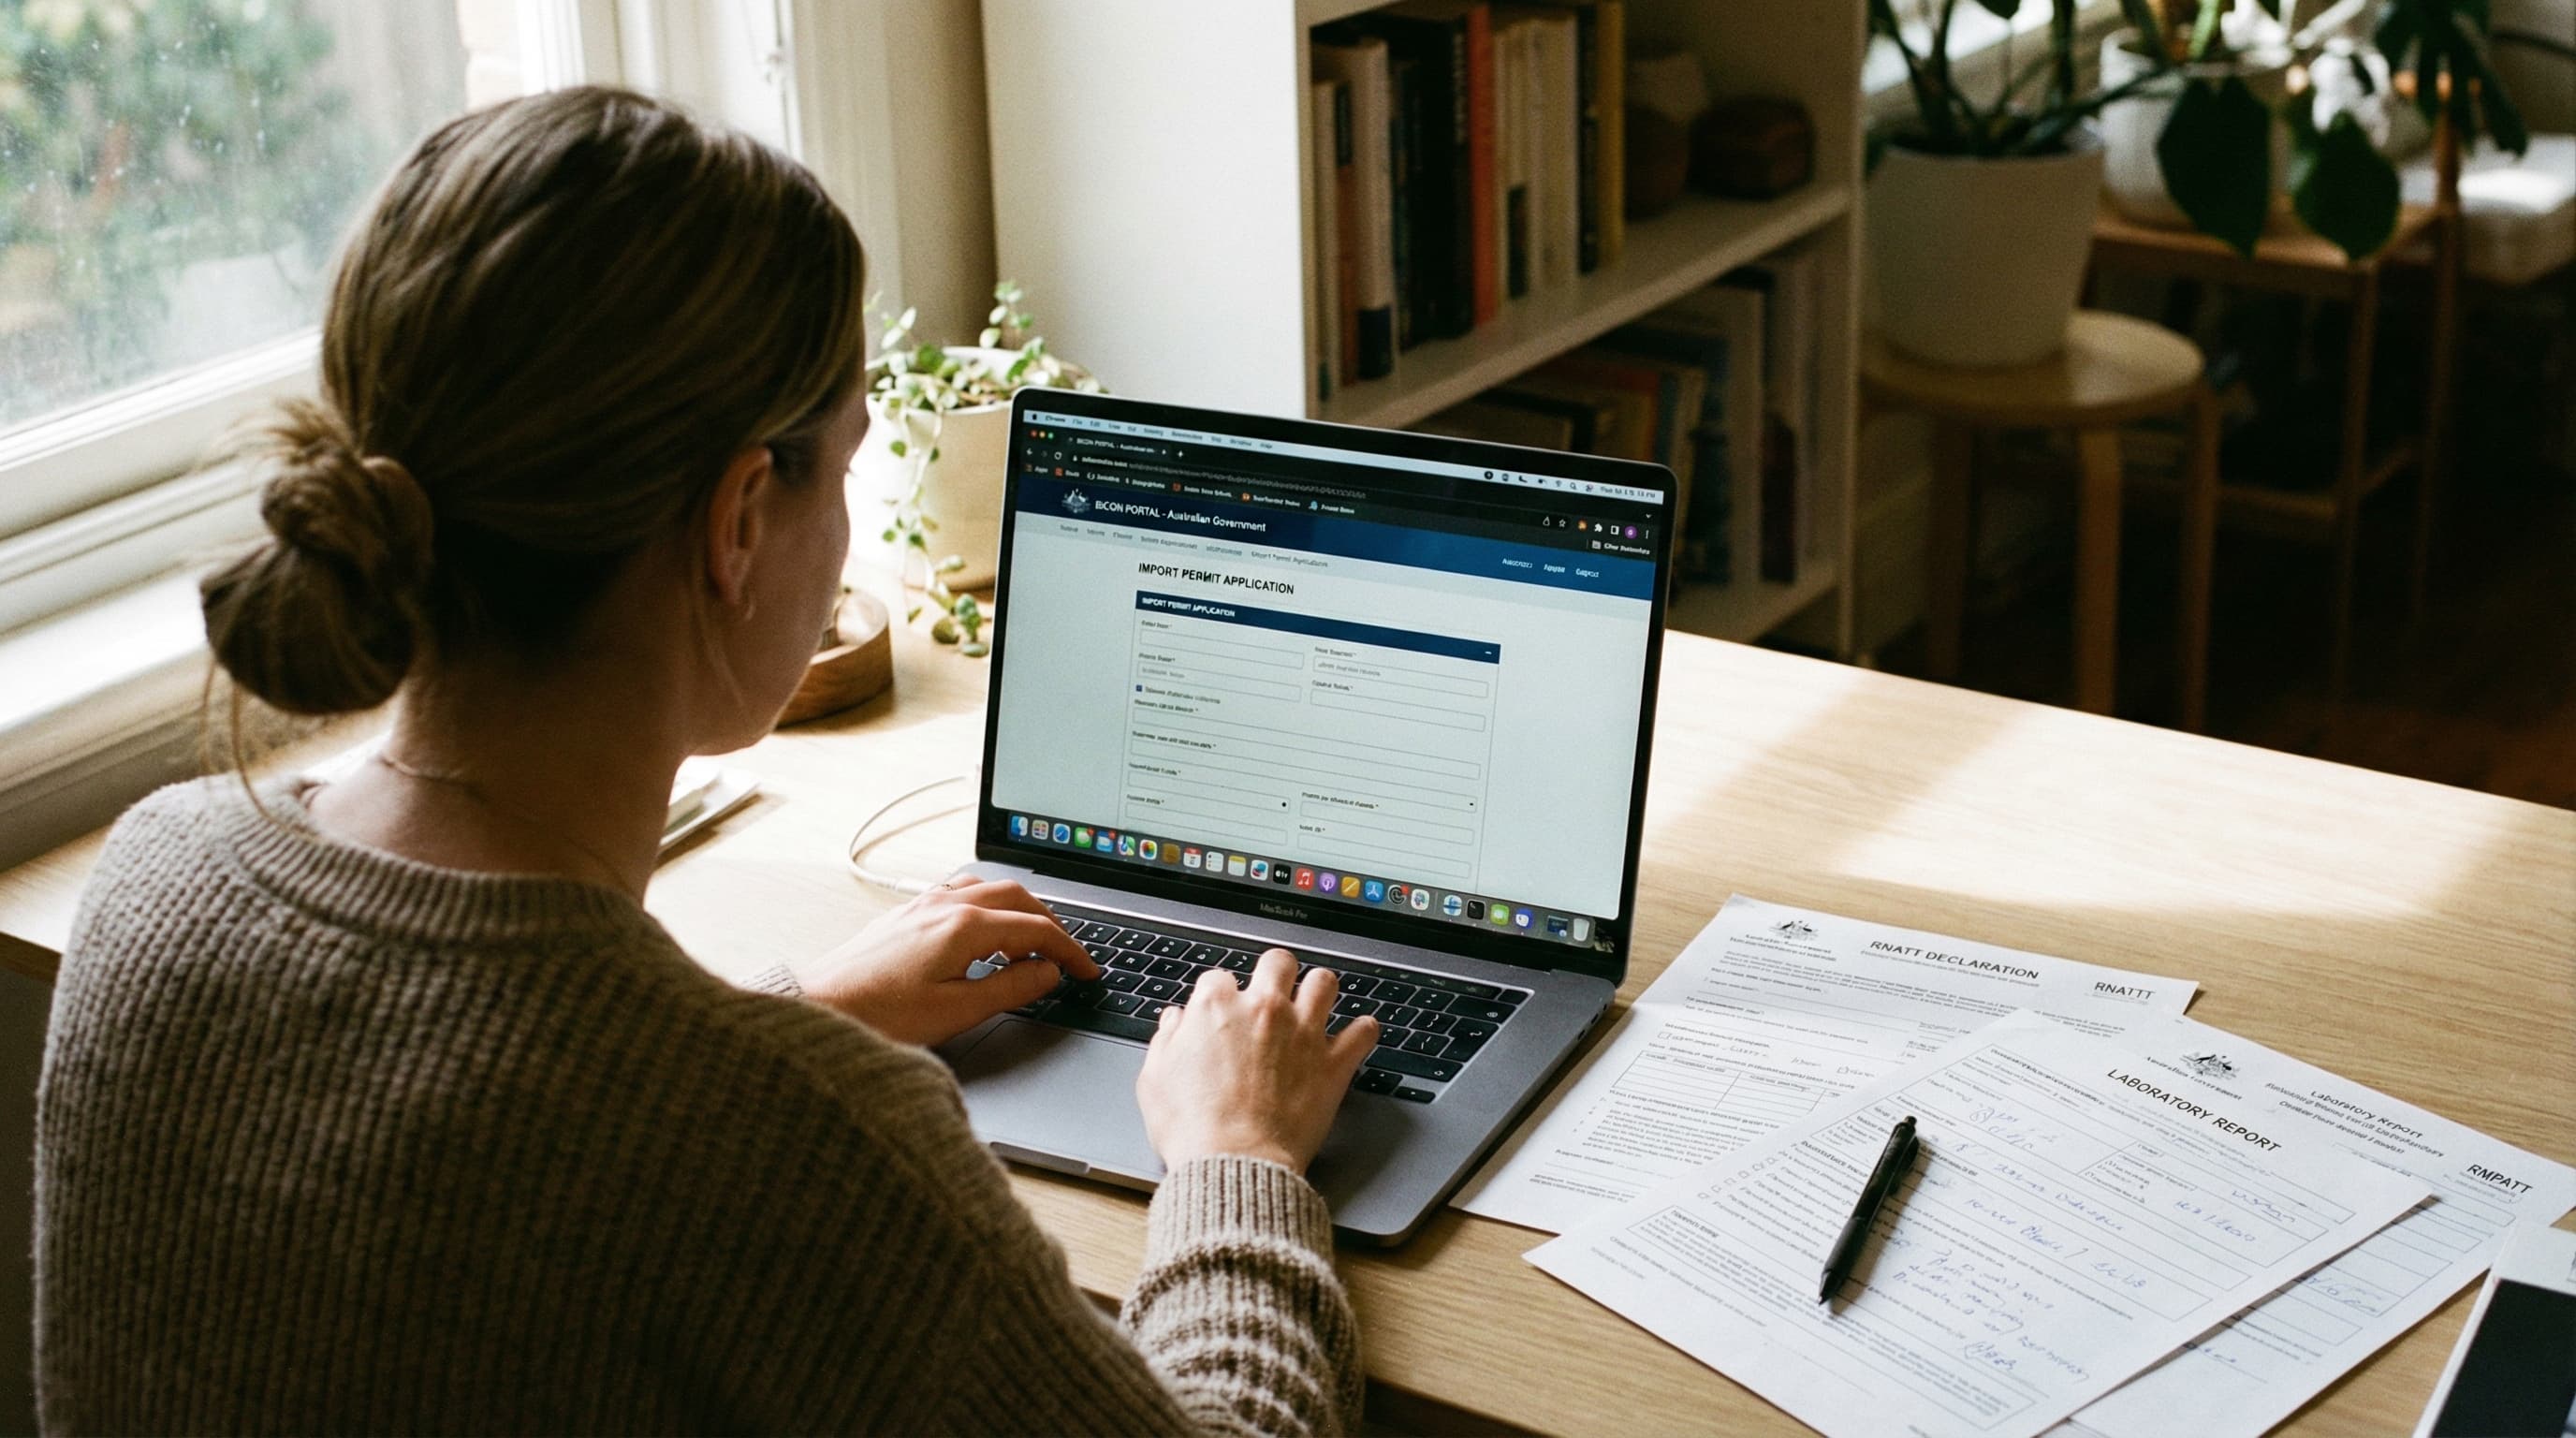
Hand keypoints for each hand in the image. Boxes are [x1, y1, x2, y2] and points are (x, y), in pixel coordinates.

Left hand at [794, 877, 1098, 1045]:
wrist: (818, 1006)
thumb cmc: (879, 1014)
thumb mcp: (957, 1012)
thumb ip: (1010, 989)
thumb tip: (1047, 973)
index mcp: (964, 926)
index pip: (1036, 929)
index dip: (1069, 951)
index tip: (1087, 971)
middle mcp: (945, 905)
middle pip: (1018, 898)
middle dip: (1051, 924)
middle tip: (1068, 955)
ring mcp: (923, 904)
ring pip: (989, 889)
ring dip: (1020, 909)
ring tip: (1033, 941)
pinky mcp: (907, 914)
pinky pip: (962, 892)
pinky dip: (989, 906)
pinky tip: (985, 928)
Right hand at [1136, 949, 1378, 1171]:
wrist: (1233, 1164)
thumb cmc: (1192, 1129)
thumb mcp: (1154, 1080)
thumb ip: (1166, 1040)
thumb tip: (1175, 1021)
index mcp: (1216, 1007)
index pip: (1219, 977)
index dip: (1219, 995)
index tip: (1221, 1011)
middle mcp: (1264, 1009)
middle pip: (1278, 963)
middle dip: (1275, 973)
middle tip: (1273, 992)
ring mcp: (1302, 1034)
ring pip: (1324, 983)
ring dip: (1319, 991)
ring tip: (1314, 1003)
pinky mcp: (1332, 1064)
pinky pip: (1362, 1032)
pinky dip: (1361, 1032)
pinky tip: (1355, 1036)